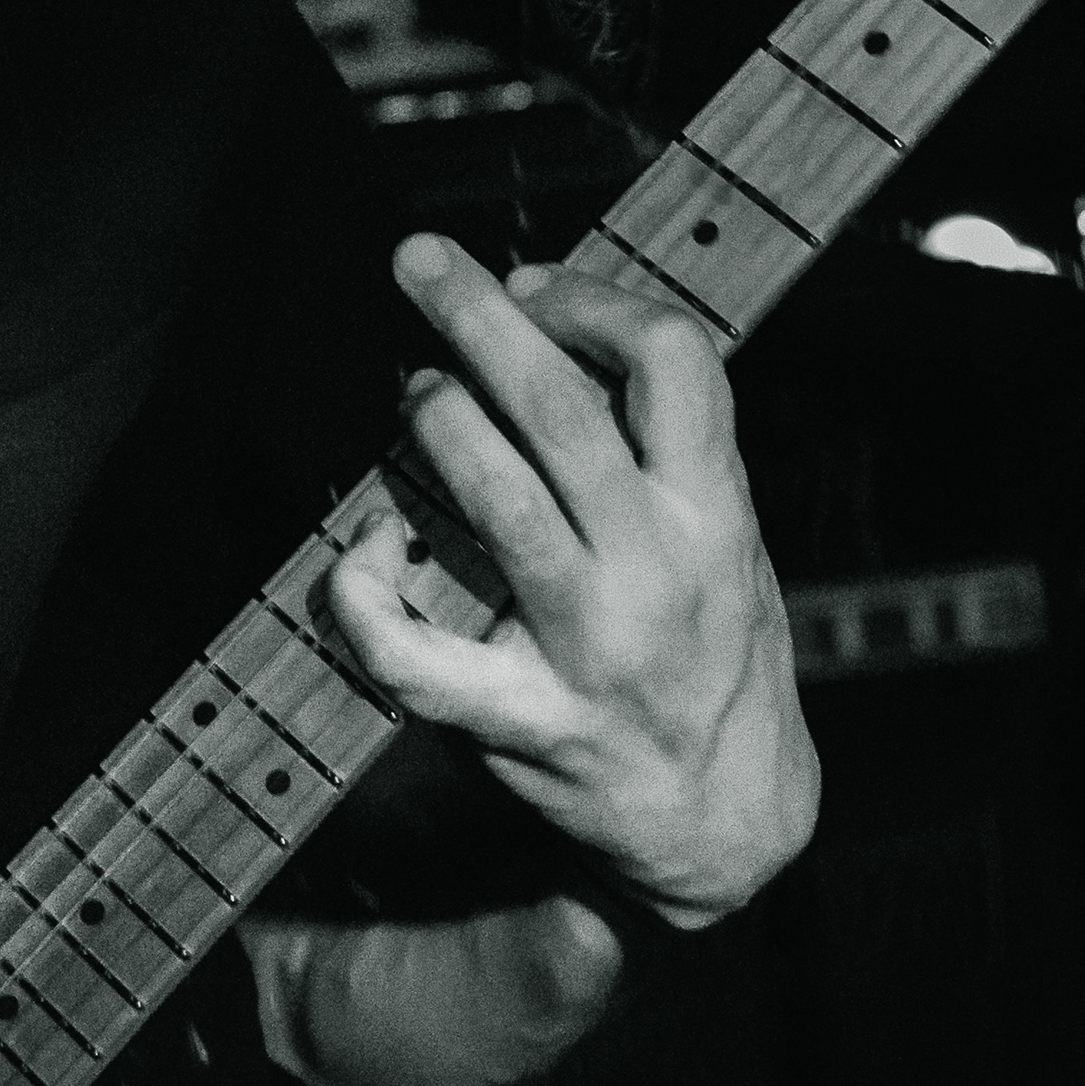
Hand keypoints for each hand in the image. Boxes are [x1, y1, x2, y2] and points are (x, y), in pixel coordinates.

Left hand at [326, 236, 816, 928]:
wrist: (726, 826)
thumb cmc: (711, 658)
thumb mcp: (727, 545)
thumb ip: (662, 454)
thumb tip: (551, 334)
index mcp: (715, 515)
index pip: (671, 361)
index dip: (590, 300)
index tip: (533, 285)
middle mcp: (660, 571)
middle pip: (565, 409)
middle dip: (480, 316)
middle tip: (415, 259)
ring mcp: (589, 649)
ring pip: (498, 503)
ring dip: (437, 423)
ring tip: (412, 389)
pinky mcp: (523, 723)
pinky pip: (415, 656)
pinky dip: (365, 594)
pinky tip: (356, 548)